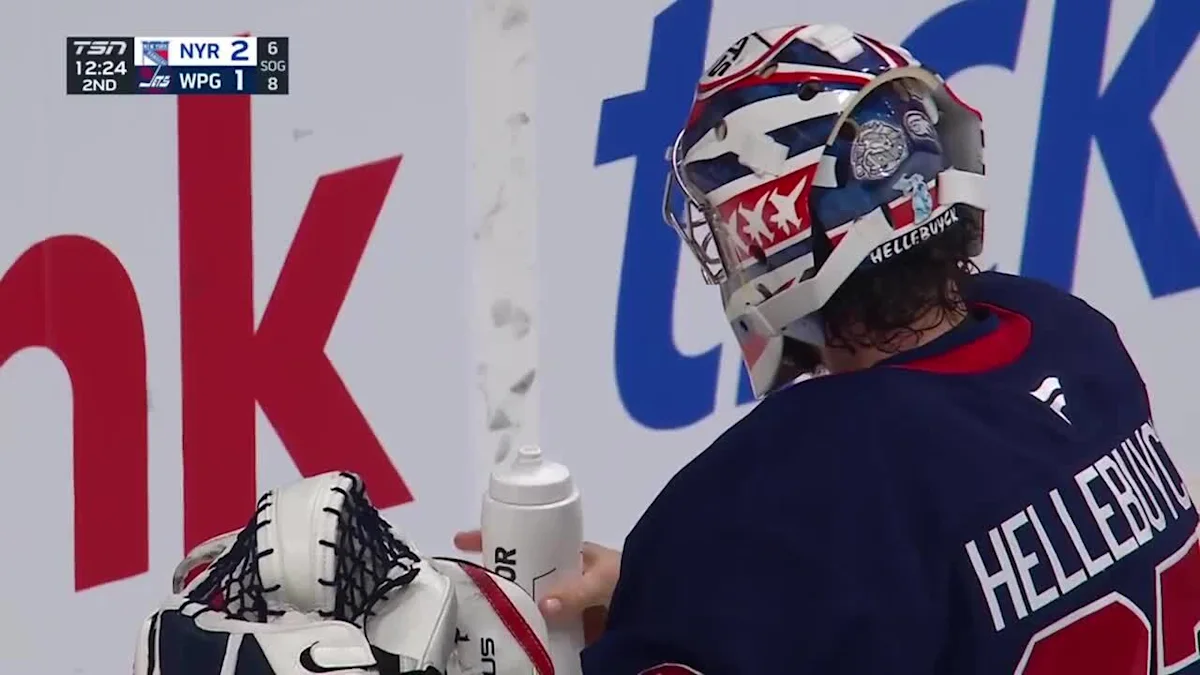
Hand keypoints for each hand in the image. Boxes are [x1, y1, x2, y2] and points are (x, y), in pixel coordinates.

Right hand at [453, 529, 620, 644]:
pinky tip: (508, 639)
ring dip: (509, 606)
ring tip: (478, 615)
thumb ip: (577, 592)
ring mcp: (564, 601)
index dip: (495, 538)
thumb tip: (543, 604)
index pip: (525, 539)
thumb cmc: (635, 580)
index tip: (463, 541)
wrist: (662, 607)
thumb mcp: (606, 579)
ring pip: (527, 600)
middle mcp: (561, 574)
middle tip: (466, 585)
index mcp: (568, 553)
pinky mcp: (569, 627)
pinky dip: (527, 631)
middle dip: (495, 576)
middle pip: (519, 571)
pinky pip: (542, 626)